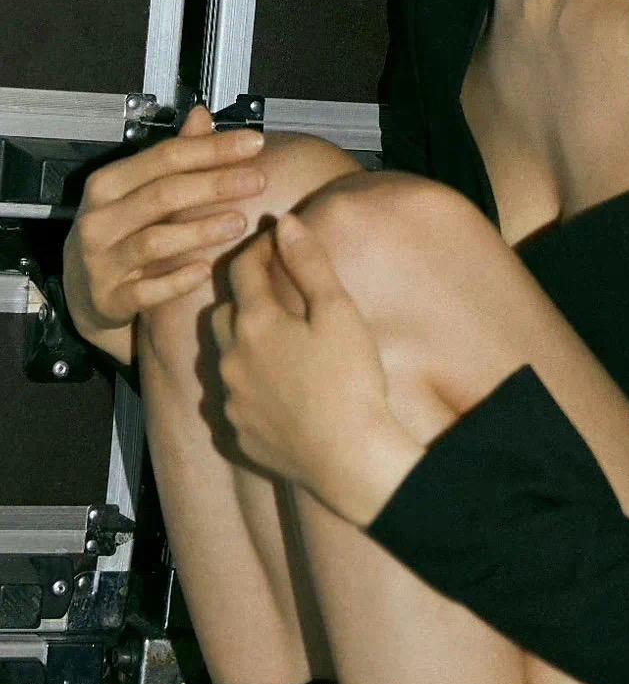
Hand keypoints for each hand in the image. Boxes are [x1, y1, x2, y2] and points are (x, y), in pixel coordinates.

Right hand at [62, 102, 266, 367]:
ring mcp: (101, 260)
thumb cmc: (120, 232)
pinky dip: (177, 280)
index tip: (255, 143)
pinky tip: (206, 271)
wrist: (83, 290)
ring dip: (200, 230)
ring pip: (154, 241)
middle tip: (258, 180)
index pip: (164, 157)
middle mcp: (99, 219)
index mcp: (108, 184)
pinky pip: (146, 291)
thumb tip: (203, 115)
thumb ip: (172, 158)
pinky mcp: (109, 298)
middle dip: (214, 185)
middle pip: (162, 194)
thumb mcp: (137, 192)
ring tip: (240, 223)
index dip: (211, 148)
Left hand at [209, 211, 424, 525]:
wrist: (349, 459)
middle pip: (223, 314)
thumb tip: (286, 223)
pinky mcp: (238, 434)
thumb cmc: (350, 381)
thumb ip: (309, 264)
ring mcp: (231, 400)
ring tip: (275, 346)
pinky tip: (274, 393)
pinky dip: (248, 389)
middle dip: (243, 298)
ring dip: (242, 345)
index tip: (274, 240)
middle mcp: (231, 359)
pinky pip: (233, 402)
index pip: (243, 270)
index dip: (259, 249)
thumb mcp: (338, 312)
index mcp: (255, 323)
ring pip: (224, 359)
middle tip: (273, 295)